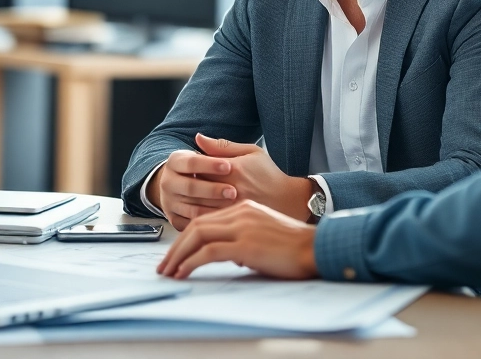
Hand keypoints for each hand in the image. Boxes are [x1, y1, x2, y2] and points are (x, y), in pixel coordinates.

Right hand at [146, 148, 238, 230]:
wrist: (189, 187)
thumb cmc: (207, 168)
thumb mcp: (213, 154)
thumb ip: (213, 147)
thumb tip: (200, 137)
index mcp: (175, 161)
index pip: (191, 163)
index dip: (210, 165)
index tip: (229, 166)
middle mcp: (168, 182)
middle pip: (190, 187)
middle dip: (213, 190)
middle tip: (233, 191)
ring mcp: (169, 202)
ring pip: (191, 208)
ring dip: (213, 208)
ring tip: (233, 206)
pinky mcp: (174, 219)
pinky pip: (191, 224)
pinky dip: (207, 223)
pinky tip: (224, 220)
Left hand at [157, 200, 318, 279]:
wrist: (315, 248)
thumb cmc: (295, 244)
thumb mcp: (265, 231)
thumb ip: (245, 235)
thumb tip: (231, 253)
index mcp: (244, 207)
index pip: (205, 218)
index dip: (186, 237)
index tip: (176, 253)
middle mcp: (240, 212)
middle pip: (196, 226)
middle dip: (176, 247)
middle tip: (164, 265)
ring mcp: (242, 227)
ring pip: (198, 236)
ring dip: (178, 255)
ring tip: (169, 272)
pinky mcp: (245, 245)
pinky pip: (209, 252)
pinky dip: (191, 262)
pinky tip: (184, 272)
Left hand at [194, 133, 311, 220]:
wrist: (291, 201)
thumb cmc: (270, 175)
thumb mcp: (251, 152)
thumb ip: (222, 146)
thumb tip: (197, 138)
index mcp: (234, 169)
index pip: (199, 166)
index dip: (192, 168)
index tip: (192, 169)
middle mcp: (232, 190)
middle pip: (195, 187)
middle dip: (188, 185)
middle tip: (188, 184)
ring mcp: (232, 210)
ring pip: (197, 207)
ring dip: (190, 202)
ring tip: (192, 198)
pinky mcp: (234, 226)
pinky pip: (207, 222)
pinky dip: (198, 218)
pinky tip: (200, 214)